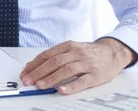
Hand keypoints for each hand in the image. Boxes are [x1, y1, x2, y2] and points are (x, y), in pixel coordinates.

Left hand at [19, 38, 135, 94]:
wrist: (112, 52)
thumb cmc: (89, 52)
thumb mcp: (72, 49)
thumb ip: (55, 56)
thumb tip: (33, 65)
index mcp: (69, 46)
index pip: (48, 55)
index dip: (35, 64)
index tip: (25, 73)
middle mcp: (77, 53)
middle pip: (55, 62)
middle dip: (39, 72)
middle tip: (28, 81)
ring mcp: (86, 64)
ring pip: (66, 70)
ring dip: (51, 78)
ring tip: (40, 85)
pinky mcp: (95, 75)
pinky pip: (82, 81)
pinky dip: (71, 86)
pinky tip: (62, 90)